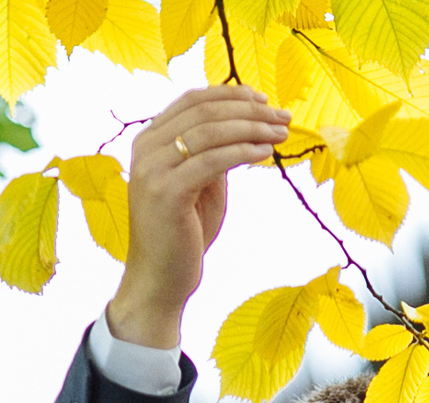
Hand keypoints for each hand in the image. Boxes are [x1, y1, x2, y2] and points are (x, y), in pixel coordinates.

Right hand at [105, 87, 290, 349]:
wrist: (160, 281)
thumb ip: (214, 153)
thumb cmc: (183, 235)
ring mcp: (152, 169)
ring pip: (210, 131)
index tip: (264, 100)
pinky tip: (266, 152)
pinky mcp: (166, 192)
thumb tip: (246, 124)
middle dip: (249, 110)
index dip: (230, 94)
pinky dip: (243, 151)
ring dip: (252, 127)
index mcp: (149, 141)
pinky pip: (212, 160)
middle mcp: (145, 149)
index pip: (192, 100)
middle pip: (203, 111)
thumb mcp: (202, 185)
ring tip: (281, 132)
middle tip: (283, 116)